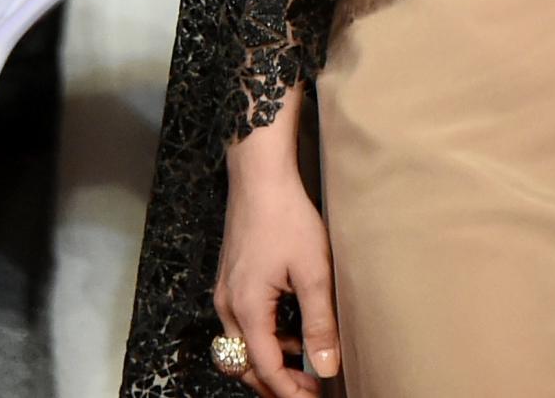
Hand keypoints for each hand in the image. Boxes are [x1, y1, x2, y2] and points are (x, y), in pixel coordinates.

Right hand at [217, 136, 338, 395]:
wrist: (260, 178)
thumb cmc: (287, 218)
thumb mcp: (313, 271)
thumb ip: (319, 322)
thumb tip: (328, 366)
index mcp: (245, 310)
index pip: (265, 368)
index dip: (289, 390)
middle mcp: (228, 308)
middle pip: (247, 365)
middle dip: (277, 383)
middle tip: (311, 389)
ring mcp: (227, 295)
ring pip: (244, 347)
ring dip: (273, 360)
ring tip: (309, 363)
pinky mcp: (233, 282)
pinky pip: (245, 325)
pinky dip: (268, 337)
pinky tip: (295, 330)